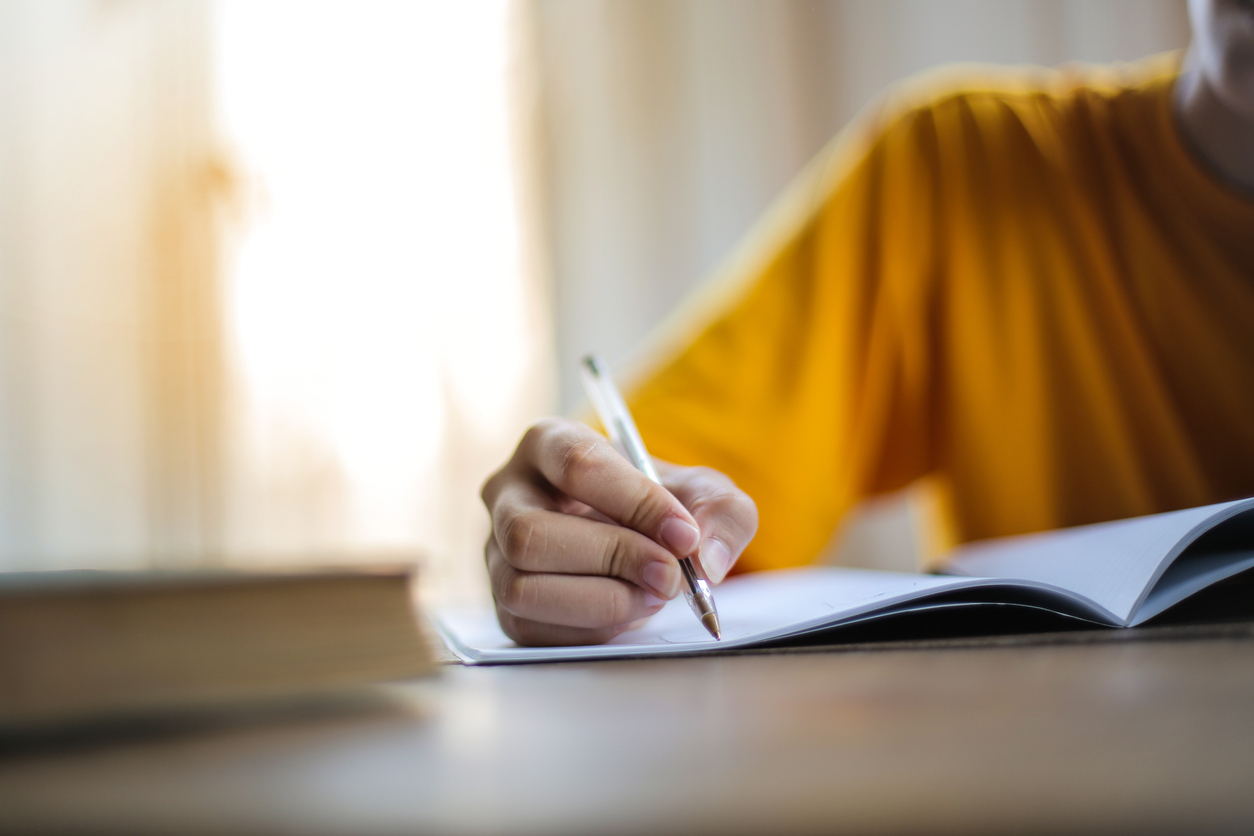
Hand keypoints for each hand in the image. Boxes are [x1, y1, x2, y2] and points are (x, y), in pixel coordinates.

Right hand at [481, 417, 757, 645]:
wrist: (640, 542)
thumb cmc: (661, 506)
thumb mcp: (705, 494)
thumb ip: (721, 512)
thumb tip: (706, 558)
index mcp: (549, 442)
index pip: (576, 464)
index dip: (634, 502)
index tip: (683, 534)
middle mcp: (507, 493)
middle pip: (531, 533)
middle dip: (610, 560)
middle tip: (669, 576)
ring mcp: (496, 551)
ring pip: (522, 587)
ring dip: (600, 601)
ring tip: (652, 596)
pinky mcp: (503, 604)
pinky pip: (530, 628)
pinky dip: (589, 629)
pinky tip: (627, 613)